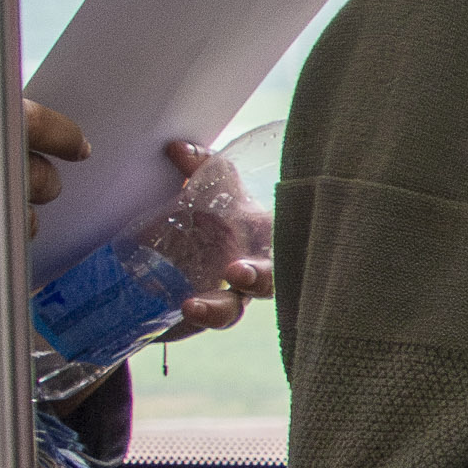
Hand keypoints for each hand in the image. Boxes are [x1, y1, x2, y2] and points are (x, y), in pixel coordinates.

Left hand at [161, 139, 275, 333]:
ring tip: (192, 306)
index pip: (285, 232)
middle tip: (237, 272)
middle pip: (270, 278)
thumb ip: (201, 169)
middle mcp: (254, 266)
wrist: (176, 255)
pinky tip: (183, 311)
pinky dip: (200, 316)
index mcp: (262, 233)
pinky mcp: (209, 314)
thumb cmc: (212, 219)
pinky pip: (212, 319)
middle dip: (260, 277)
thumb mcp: (209, 191)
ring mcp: (233, 295)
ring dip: (219, 310)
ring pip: (235, 309)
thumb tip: (177, 148)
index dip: (291, 234)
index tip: (279, 228)